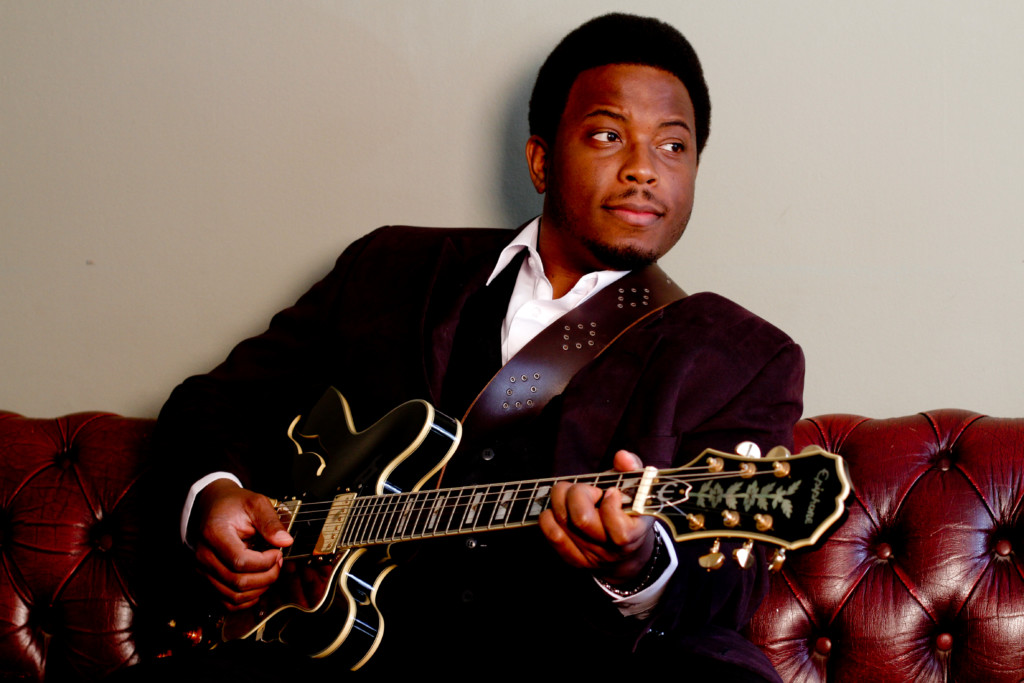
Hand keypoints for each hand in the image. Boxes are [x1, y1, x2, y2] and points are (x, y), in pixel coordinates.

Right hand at [192, 479, 292, 609]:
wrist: (212, 506)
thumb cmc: (233, 505)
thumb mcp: (256, 503)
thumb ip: (270, 522)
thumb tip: (285, 541)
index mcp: (214, 534)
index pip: (240, 561)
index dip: (264, 562)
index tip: (276, 551)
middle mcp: (204, 555)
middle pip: (238, 582)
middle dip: (266, 576)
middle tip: (277, 561)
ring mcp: (202, 570)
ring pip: (233, 596)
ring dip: (259, 589)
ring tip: (269, 571)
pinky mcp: (206, 580)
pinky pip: (227, 602)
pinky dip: (246, 599)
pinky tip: (258, 585)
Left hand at [539, 450, 655, 584]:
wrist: (624, 545)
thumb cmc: (629, 508)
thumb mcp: (637, 488)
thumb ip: (632, 469)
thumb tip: (621, 456)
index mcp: (633, 535)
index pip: (619, 530)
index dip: (611, 506)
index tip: (612, 492)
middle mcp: (610, 550)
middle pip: (582, 520)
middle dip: (579, 493)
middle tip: (588, 489)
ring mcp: (590, 556)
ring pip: (563, 522)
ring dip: (561, 499)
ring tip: (571, 494)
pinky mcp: (572, 558)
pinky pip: (552, 534)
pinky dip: (549, 516)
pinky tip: (558, 508)